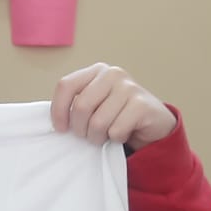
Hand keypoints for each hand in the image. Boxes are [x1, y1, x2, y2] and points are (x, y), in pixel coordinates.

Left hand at [51, 63, 176, 150]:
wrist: (154, 123)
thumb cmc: (118, 116)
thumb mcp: (95, 105)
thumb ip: (76, 105)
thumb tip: (56, 122)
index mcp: (96, 71)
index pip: (66, 86)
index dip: (58, 110)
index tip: (61, 129)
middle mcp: (112, 74)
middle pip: (80, 107)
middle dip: (81, 129)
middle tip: (91, 135)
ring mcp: (129, 87)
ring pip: (98, 123)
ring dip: (99, 137)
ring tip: (108, 134)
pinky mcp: (142, 105)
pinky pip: (116, 131)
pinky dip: (116, 139)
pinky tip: (125, 133)